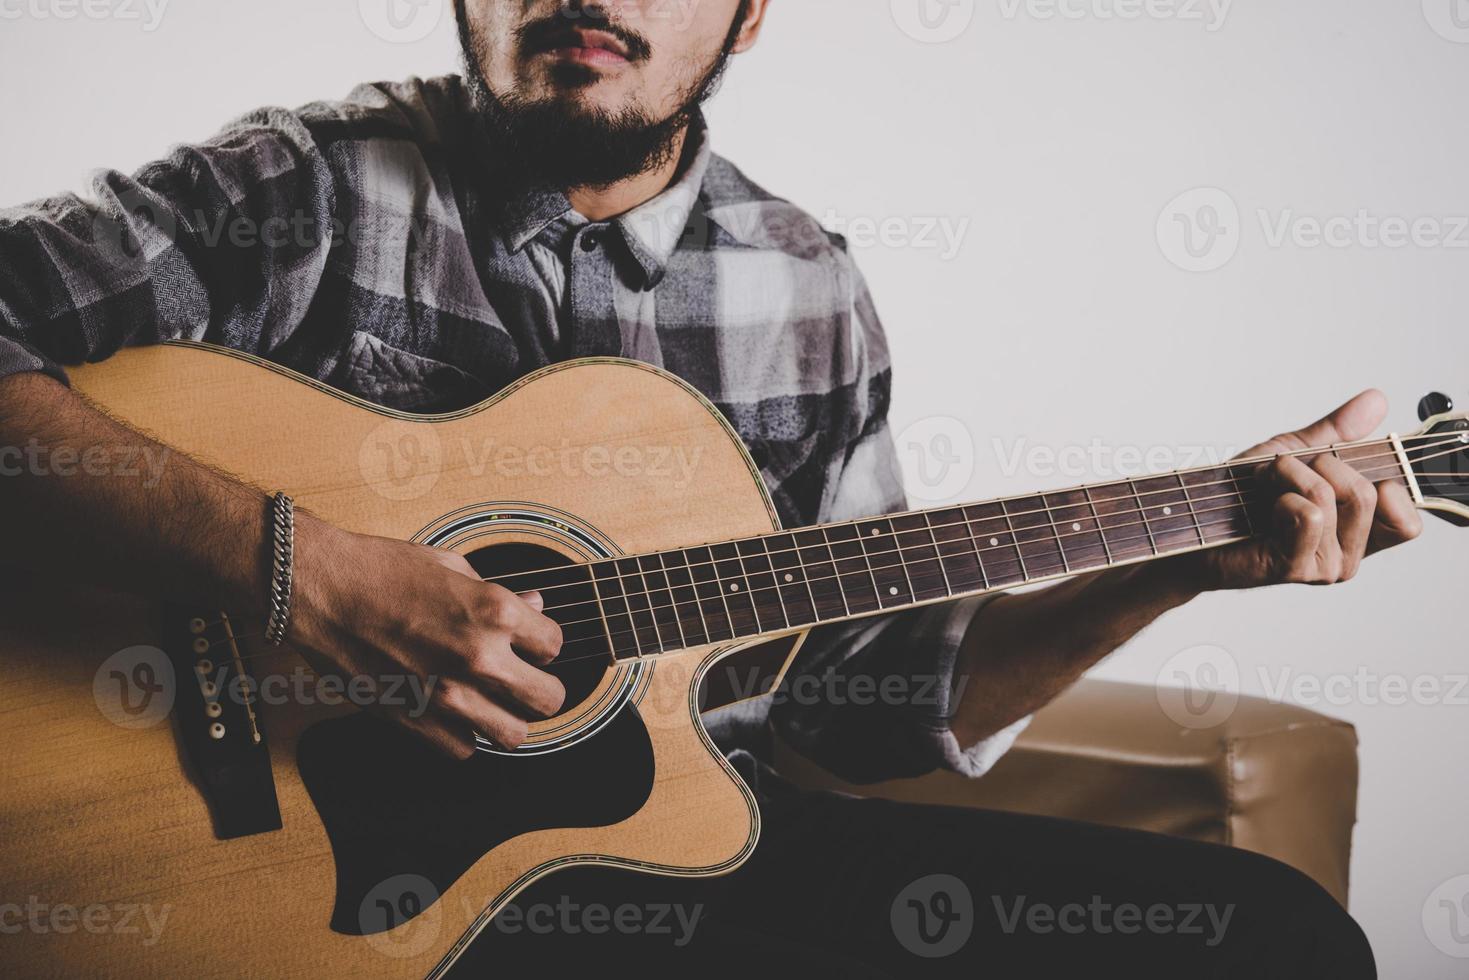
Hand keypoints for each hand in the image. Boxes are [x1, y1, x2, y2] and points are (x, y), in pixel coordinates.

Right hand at [287, 515, 565, 758]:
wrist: (320, 589)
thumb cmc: (380, 569)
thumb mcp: (452, 566)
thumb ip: (499, 596)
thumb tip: (534, 608)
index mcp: (494, 612)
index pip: (554, 646)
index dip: (541, 644)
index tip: (527, 644)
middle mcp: (478, 657)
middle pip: (548, 700)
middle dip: (540, 688)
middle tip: (522, 680)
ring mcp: (447, 694)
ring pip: (512, 736)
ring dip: (506, 719)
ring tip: (491, 702)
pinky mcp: (414, 720)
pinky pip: (463, 750)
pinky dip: (463, 736)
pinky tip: (453, 714)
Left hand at [1184, 389, 1422, 591]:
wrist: (1191, 522)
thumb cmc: (1241, 494)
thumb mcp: (1296, 452)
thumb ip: (1339, 431)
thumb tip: (1377, 399)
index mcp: (1359, 533)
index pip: (1409, 517)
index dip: (1388, 483)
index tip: (1341, 464)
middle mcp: (1350, 556)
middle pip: (1366, 493)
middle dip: (1316, 465)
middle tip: (1281, 471)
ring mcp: (1325, 567)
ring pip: (1333, 497)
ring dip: (1289, 475)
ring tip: (1264, 484)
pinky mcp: (1295, 568)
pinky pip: (1309, 513)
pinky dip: (1279, 493)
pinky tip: (1260, 506)